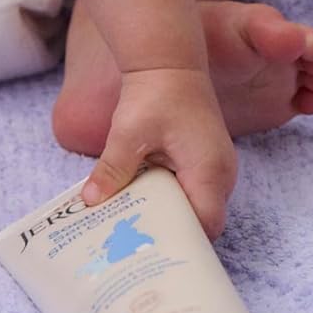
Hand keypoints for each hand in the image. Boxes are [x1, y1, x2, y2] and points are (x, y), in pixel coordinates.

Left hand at [81, 67, 237, 240]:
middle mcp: (222, 173)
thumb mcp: (127, 132)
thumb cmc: (154, 92)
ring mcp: (218, 166)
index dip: (181, 242)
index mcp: (209, 171)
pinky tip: (144, 202)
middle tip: (138, 246)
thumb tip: (90, 201)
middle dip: (173, 233)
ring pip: (198, 207)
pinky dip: (173, 199)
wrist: (169, 59)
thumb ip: (112, 170)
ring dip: (171, 215)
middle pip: (203, 221)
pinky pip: (195, 191)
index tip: (151, 252)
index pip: (204, 227)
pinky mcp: (208, 159)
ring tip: (138, 229)